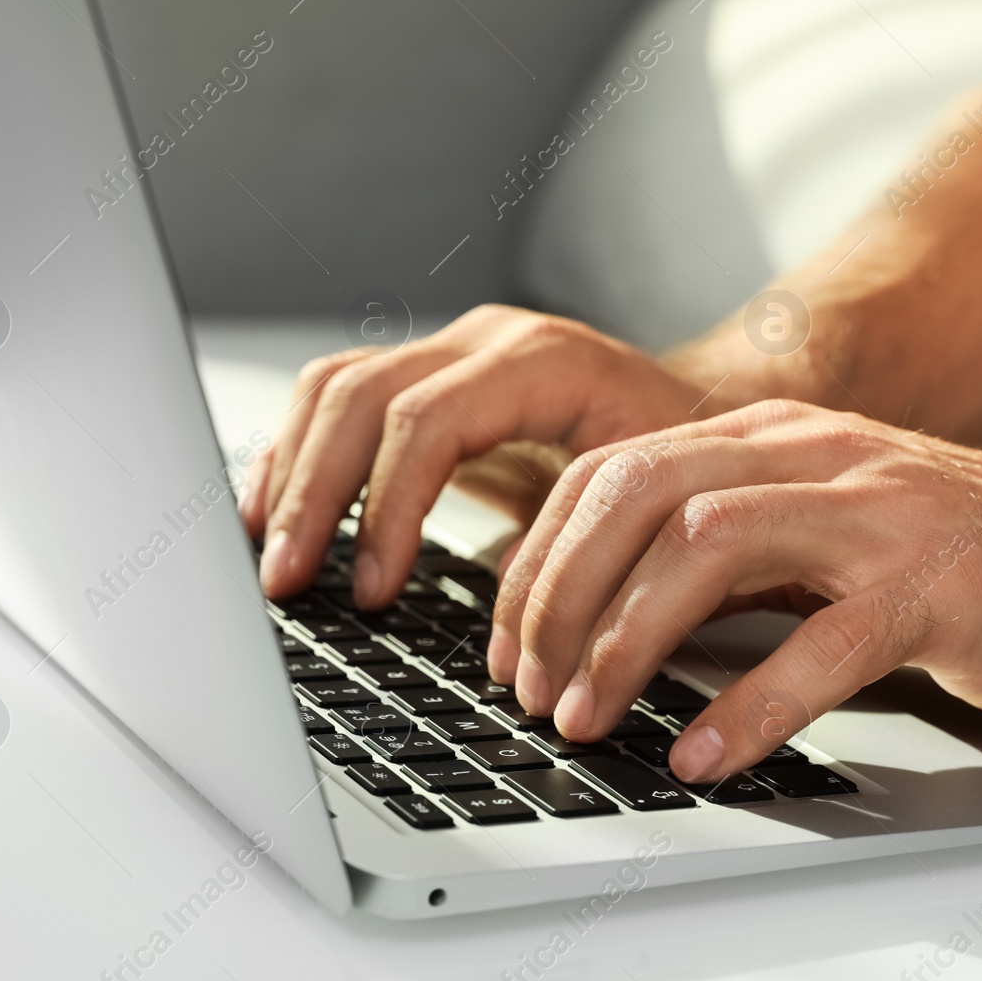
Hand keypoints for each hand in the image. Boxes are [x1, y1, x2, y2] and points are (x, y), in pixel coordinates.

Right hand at [241, 305, 718, 601]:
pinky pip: (344, 397)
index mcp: (544, 362)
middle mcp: (488, 341)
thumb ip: (583, 551)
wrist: (712, 407)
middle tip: (287, 582)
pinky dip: (303, 453)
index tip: (373, 592)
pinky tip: (278, 508)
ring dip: (293, 472)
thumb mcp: (655, 502)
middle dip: (314, 495)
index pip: (428, 422)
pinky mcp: (435, 376)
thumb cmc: (692, 461)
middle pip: (362, 396)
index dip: (386, 509)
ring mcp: (456, 350)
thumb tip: (513, 640)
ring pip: (337, 386)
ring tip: (269, 553)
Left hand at [489, 400, 981, 783]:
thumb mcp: (830, 533)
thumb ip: (735, 553)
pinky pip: (823, 645)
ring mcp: (882, 515)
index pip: (615, 472)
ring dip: (625, 640)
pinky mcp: (940, 588)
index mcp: (778, 438)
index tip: (508, 642)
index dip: (540, 559)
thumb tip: (609, 614)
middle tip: (528, 688)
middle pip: (640, 493)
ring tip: (586, 719)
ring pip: (708, 546)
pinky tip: (703, 756)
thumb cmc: (972, 567)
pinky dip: (749, 706)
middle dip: (558, 595)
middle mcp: (820, 456)